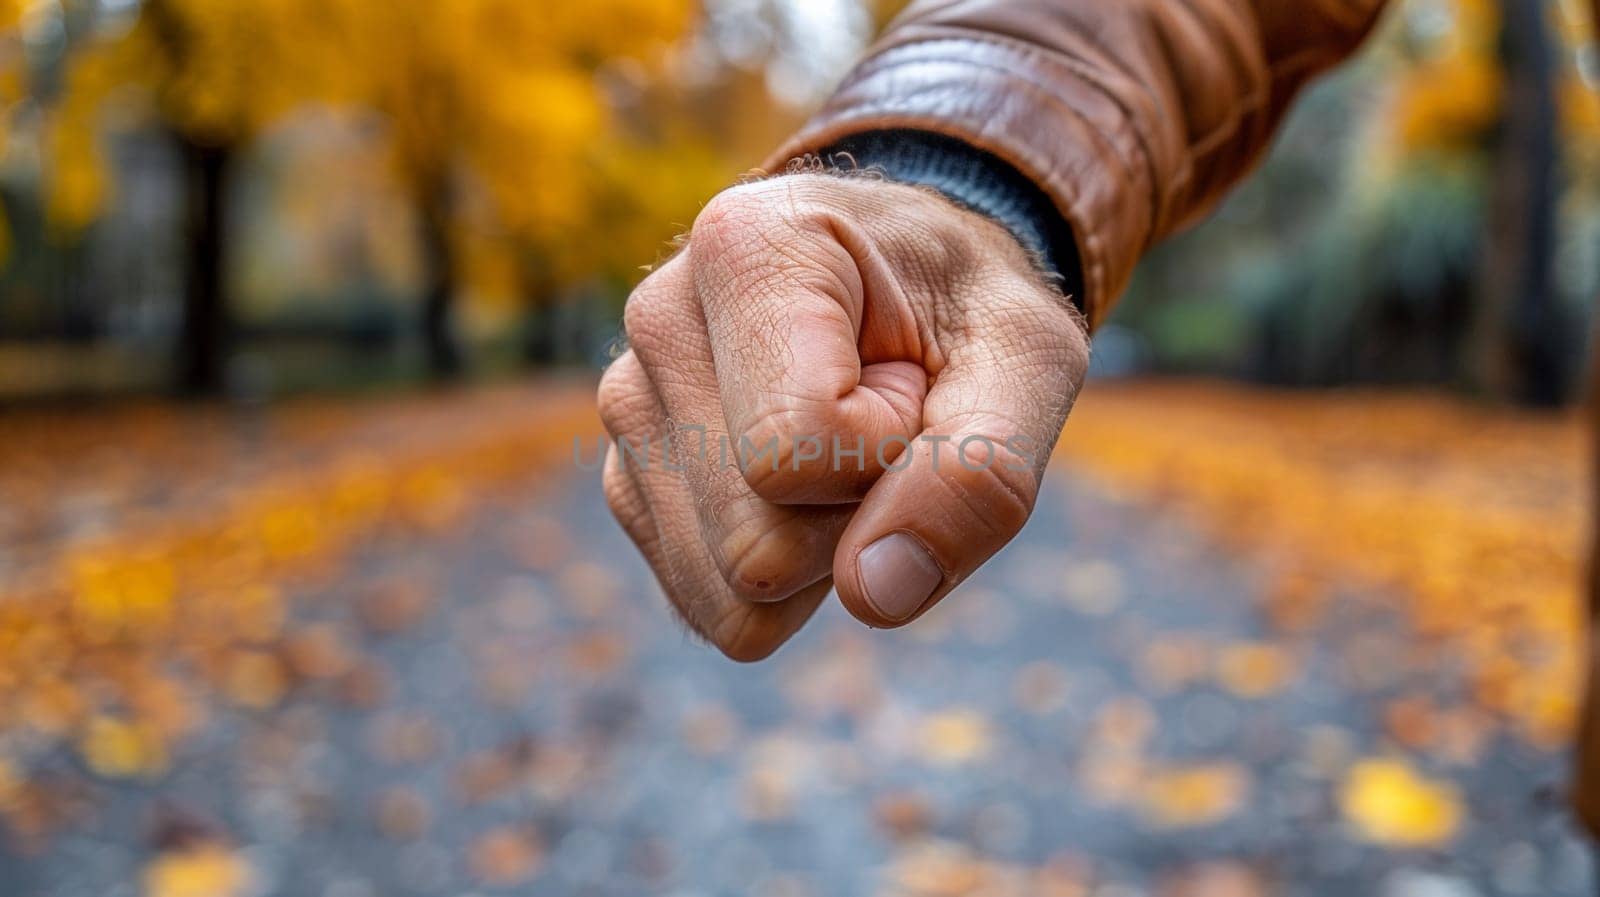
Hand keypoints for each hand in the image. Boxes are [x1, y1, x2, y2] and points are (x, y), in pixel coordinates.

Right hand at [598, 173, 1089, 659]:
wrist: (917, 281)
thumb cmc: (971, 309)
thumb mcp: (1028, 362)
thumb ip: (982, 474)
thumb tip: (874, 595)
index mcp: (746, 248)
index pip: (796, 449)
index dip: (890, 452)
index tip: (913, 377)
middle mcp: (659, 320)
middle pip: (754, 543)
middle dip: (856, 511)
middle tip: (886, 413)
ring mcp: (627, 407)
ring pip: (727, 591)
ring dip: (820, 548)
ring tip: (845, 439)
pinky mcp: (628, 480)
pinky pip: (712, 608)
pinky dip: (784, 576)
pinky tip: (804, 481)